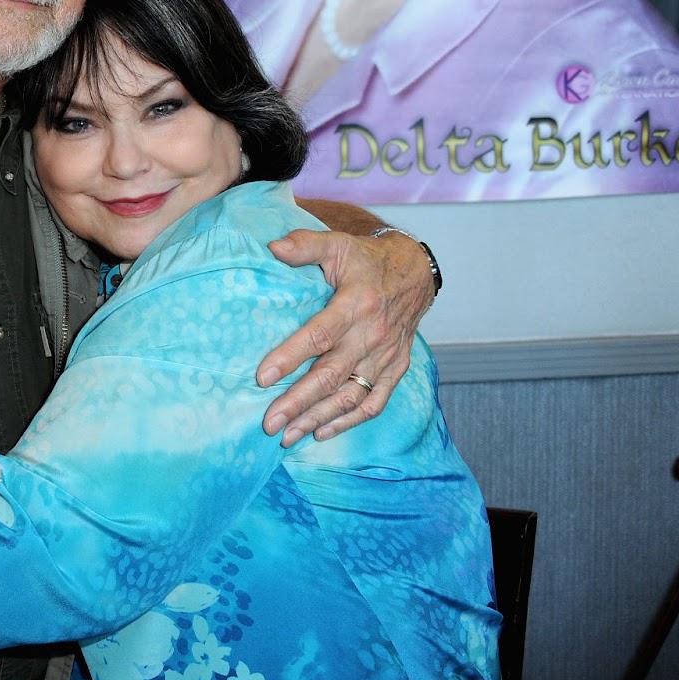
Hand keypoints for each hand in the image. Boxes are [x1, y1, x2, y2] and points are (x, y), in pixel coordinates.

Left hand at [256, 227, 433, 445]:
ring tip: (288, 435)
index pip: (319, 335)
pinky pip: (374, 403)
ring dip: (318, 418)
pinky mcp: (396, 369)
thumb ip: (304, 245)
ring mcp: (386, 356)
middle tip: (269, 422)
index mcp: (356, 304)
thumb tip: (271, 247)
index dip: (291, 357)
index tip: (262, 377)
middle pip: (331, 375)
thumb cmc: (366, 259)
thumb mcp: (337, 244)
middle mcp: (373, 335)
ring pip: (350, 396)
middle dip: (298, 402)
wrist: (415, 272)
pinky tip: (321, 432)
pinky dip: (349, 422)